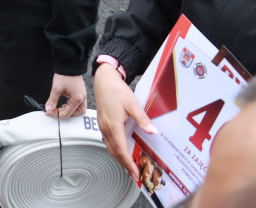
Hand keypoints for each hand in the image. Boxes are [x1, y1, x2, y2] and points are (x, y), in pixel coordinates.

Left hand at [44, 73, 86, 117]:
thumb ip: (52, 100)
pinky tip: (65, 103)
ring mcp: (82, 95)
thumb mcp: (56, 88)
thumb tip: (48, 108)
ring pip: (79, 109)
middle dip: (67, 114)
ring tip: (61, 107)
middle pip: (78, 113)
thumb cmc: (65, 75)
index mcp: (78, 98)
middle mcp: (82, 98)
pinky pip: (78, 103)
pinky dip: (71, 105)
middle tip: (57, 111)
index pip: (68, 113)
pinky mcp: (81, 92)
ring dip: (70, 110)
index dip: (57, 114)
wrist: (69, 64)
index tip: (49, 112)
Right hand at [94, 63, 157, 181]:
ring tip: (130, 166)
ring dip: (120, 158)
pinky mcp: (103, 123)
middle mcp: (106, 128)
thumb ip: (142, 119)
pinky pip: (108, 141)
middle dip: (124, 165)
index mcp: (113, 125)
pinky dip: (116, 150)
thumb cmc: (116, 90)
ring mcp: (103, 126)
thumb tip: (152, 131)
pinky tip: (122, 150)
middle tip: (134, 175)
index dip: (128, 163)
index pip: (121, 150)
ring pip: (110, 147)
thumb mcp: (132, 104)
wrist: (104, 80)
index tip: (135, 173)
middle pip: (114, 152)